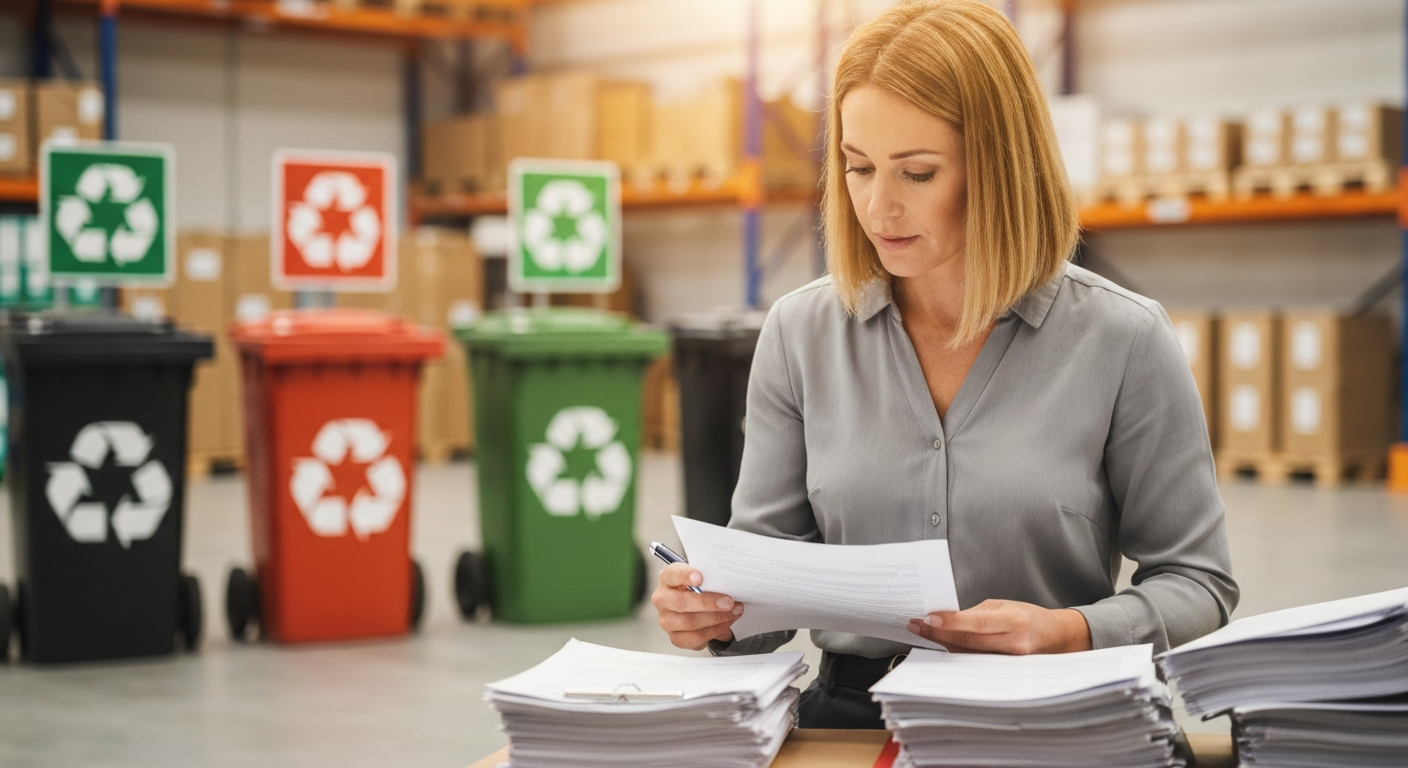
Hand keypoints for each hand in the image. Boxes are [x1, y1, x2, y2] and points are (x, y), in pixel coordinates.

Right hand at [652, 563, 744, 650]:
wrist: (693, 606)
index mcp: (667, 579)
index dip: (685, 576)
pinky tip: (724, 624)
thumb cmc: (698, 590)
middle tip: (728, 602)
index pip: (672, 574)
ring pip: (689, 622)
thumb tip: (730, 585)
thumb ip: (709, 580)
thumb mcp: (701, 579)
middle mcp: (662, 599)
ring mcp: (666, 620)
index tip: (700, 578)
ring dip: (716, 619)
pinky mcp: (674, 637)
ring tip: (732, 613)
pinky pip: (694, 638)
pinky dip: (714, 632)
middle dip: (708, 603)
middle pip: (681, 602)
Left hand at [906, 599, 1091, 654]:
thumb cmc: (1029, 617)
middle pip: (966, 642)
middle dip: (937, 633)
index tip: (926, 618)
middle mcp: (1012, 645)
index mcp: (1013, 621)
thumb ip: (976, 614)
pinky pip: (974, 664)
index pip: (974, 624)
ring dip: (943, 644)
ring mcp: (1009, 664)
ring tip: (923, 631)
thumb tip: (946, 618)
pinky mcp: (1004, 674)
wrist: (1057, 638)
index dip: (948, 623)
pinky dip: (957, 654)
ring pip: (966, 656)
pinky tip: (943, 646)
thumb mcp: (1004, 606)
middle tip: (915, 625)